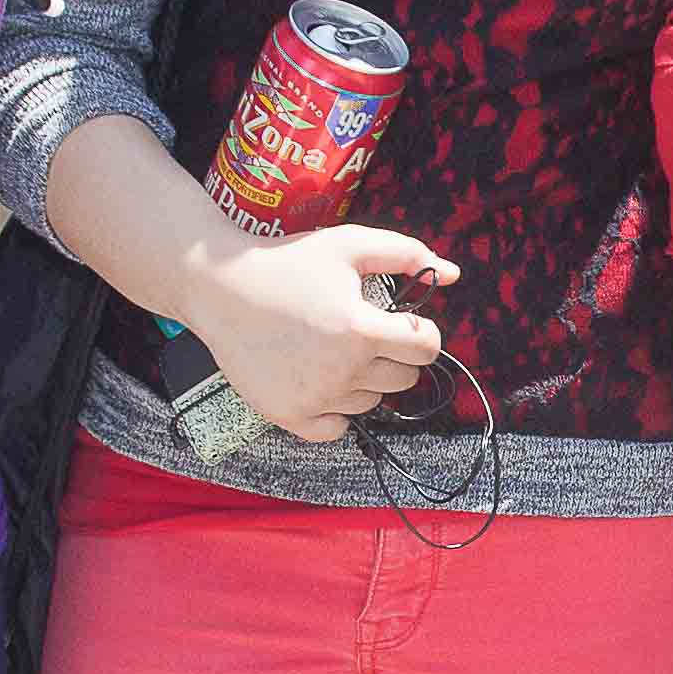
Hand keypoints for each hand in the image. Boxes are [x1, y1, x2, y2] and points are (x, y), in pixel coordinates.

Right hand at [189, 225, 456, 440]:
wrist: (220, 287)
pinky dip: (336, 411)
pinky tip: (322, 382)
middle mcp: (343, 371)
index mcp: (362, 330)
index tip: (400, 323)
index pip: (426, 349)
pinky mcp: (289, 415)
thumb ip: (406, 254)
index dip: (421, 333)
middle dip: (393, 355)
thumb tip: (452, 274)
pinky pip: (336, 428)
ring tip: (331, 349)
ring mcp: (315, 397)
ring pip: (371, 401)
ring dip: (363, 379)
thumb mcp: (350, 245)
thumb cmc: (288, 262)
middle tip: (361, 333)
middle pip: (403, 378)